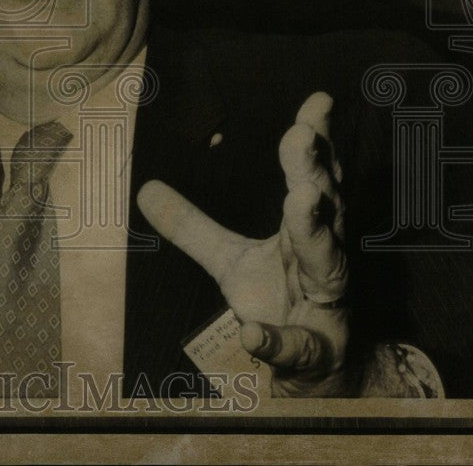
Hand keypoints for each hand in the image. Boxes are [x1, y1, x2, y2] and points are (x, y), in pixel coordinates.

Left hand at [137, 92, 350, 395]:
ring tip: (302, 199)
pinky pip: (293, 346)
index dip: (316, 142)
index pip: (315, 180)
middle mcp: (324, 259)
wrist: (314, 372)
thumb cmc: (279, 301)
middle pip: (324, 210)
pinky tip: (252, 334)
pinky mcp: (312, 352)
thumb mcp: (229, 261)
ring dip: (314, 230)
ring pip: (326, 264)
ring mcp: (324, 306)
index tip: (317, 101)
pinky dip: (274, 340)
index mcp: (307, 232)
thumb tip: (146, 188)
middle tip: (301, 134)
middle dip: (314, 172)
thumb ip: (192, 226)